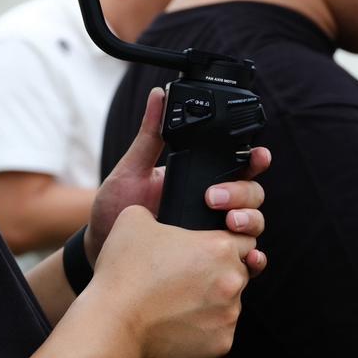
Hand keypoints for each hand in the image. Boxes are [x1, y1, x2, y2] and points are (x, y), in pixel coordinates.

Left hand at [87, 88, 270, 274]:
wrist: (101, 251)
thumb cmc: (115, 211)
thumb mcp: (131, 170)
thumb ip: (150, 135)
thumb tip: (158, 95)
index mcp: (200, 180)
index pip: (239, 166)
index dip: (255, 160)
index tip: (256, 156)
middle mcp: (213, 208)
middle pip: (252, 195)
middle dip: (243, 193)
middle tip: (214, 198)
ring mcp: (214, 235)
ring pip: (253, 226)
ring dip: (251, 222)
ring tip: (231, 224)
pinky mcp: (212, 262)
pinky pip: (243, 262)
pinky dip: (255, 261)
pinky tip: (250, 259)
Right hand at [93, 205, 261, 357]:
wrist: (111, 325)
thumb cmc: (123, 271)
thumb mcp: (134, 219)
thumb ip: (159, 210)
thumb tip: (159, 213)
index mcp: (220, 247)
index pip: (243, 239)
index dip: (223, 243)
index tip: (204, 251)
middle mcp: (233, 280)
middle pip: (239, 271)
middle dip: (219, 273)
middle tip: (187, 278)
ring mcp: (230, 314)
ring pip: (230, 303)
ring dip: (212, 301)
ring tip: (177, 303)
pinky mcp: (221, 344)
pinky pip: (219, 332)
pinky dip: (203, 329)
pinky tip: (177, 323)